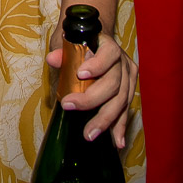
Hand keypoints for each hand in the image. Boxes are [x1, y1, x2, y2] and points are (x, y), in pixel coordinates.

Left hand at [45, 29, 138, 147]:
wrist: (96, 43)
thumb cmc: (80, 43)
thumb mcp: (68, 42)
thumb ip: (62, 50)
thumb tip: (53, 60)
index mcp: (109, 46)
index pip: (108, 54)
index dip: (97, 65)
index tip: (80, 75)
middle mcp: (123, 62)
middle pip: (113, 83)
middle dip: (92, 99)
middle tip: (70, 107)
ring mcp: (128, 78)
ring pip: (121, 100)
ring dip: (105, 119)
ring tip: (90, 134)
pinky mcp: (129, 91)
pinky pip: (125, 110)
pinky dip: (120, 126)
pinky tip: (117, 141)